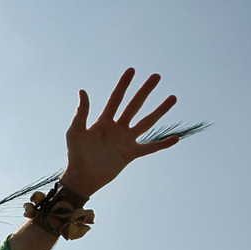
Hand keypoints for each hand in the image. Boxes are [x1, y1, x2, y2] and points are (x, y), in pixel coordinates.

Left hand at [59, 68, 177, 197]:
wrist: (82, 178)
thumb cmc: (75, 155)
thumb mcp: (75, 131)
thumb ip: (81, 113)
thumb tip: (82, 91)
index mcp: (103, 122)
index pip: (116, 99)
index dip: (123, 85)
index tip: (132, 70)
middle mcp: (117, 129)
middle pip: (134, 106)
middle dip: (145, 91)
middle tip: (157, 76)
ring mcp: (125, 141)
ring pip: (146, 122)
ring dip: (159, 110)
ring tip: (172, 98)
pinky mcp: (130, 154)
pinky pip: (150, 148)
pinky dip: (162, 144)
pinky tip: (175, 138)